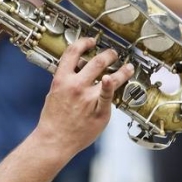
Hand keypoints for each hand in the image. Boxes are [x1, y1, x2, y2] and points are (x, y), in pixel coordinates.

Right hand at [34, 38, 133, 156]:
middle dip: (108, 55)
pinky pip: (110, 96)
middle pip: (96, 61)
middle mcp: (76, 85)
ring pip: (109, 77)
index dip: (84, 43)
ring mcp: (88, 98)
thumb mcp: (53, 93)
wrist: (54, 140)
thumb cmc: (53, 119)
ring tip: (128, 66)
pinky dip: (116, 84)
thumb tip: (73, 69)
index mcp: (61, 79)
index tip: (91, 41)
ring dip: (122, 69)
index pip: (73, 52)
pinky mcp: (99, 111)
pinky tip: (126, 75)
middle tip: (113, 54)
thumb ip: (64, 80)